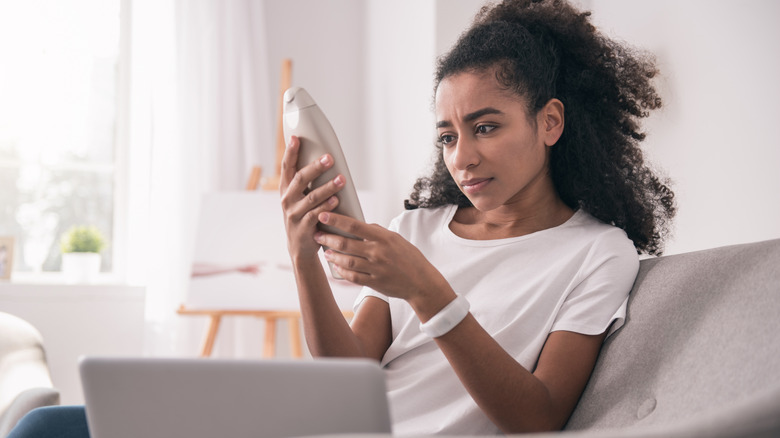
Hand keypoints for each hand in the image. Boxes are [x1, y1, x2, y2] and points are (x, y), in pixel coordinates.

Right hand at [279, 136, 344, 260]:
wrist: (299, 246)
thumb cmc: (304, 216)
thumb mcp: (300, 198)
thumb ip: (307, 183)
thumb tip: (324, 159)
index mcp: (286, 189)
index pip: (286, 167)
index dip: (290, 152)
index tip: (296, 138)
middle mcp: (287, 199)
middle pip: (300, 179)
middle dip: (315, 167)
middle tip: (330, 158)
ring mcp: (294, 214)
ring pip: (311, 197)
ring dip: (328, 187)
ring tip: (341, 180)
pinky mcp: (303, 228)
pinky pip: (316, 215)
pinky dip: (326, 207)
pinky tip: (336, 201)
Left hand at [313, 212, 453, 310]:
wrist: (421, 282)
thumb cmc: (409, 257)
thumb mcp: (396, 239)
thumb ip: (377, 232)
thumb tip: (358, 225)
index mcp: (383, 238)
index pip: (355, 225)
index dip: (336, 220)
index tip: (323, 214)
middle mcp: (378, 252)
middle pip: (346, 243)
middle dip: (328, 238)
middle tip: (317, 234)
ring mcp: (375, 269)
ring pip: (347, 261)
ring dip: (333, 255)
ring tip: (325, 251)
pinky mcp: (374, 282)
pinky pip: (352, 276)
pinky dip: (342, 271)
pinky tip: (336, 266)